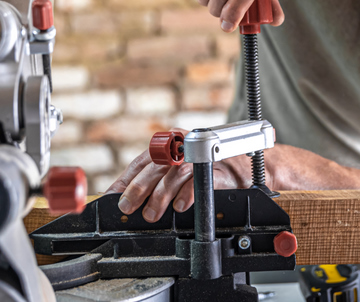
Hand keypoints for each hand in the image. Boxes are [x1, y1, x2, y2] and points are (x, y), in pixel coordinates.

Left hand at [107, 132, 261, 221]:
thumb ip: (158, 179)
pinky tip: (180, 207)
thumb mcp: (180, 171)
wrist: (247, 168)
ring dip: (160, 196)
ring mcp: (201, 157)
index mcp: (171, 144)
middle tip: (127, 207)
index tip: (112, 198)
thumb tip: (130, 198)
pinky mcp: (219, 169)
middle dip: (138, 189)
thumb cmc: (211, 169)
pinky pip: (200, 181)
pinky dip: (187, 195)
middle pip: (155, 166)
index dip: (125, 180)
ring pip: (175, 174)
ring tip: (151, 214)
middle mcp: (184, 147)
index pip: (142, 161)